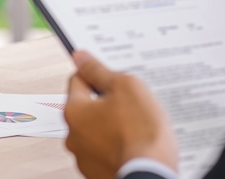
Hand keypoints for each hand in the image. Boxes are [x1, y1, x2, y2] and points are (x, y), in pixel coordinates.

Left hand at [64, 51, 178, 178]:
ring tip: (137, 125)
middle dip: (107, 101)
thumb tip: (81, 57)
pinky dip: (119, 144)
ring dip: (113, 124)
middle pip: (88, 106)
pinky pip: (107, 149)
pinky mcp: (98, 172)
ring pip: (98, 129)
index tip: (110, 73)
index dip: (96, 73)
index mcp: (74, 112)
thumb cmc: (141, 134)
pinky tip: (136, 142)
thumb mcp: (125, 87)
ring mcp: (85, 157)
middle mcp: (73, 136)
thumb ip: (99, 71)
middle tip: (130, 101)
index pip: (77, 79)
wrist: (151, 174)